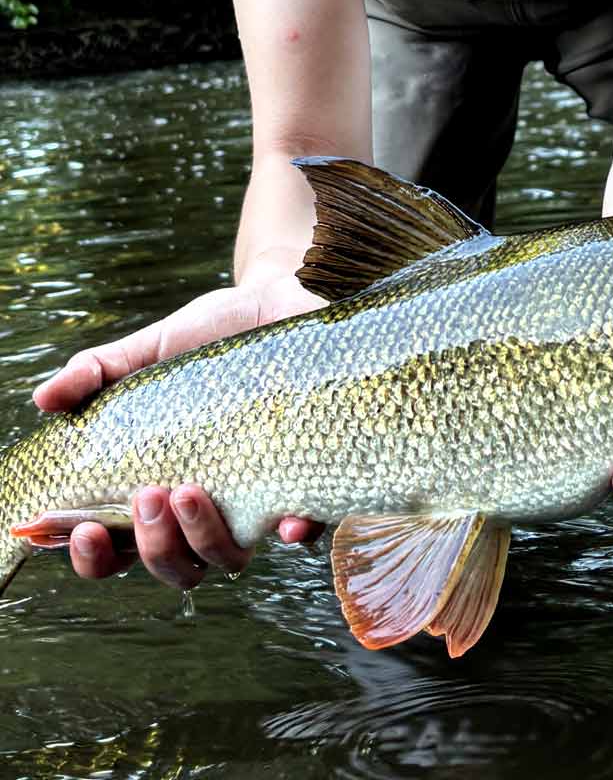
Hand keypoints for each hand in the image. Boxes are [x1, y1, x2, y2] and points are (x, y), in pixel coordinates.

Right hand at [36, 278, 327, 587]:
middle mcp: (206, 506)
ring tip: (189, 491)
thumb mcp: (147, 350)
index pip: (118, 549)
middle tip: (149, 492)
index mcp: (157, 486)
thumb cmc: (209, 338)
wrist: (280, 307)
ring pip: (228, 560)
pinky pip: (304, 527)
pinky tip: (287, 522)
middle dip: (153, 546)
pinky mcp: (305, 482)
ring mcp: (255, 499)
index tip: (84, 531)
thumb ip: (96, 372)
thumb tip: (44, 400)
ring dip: (203, 540)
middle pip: (174, 567)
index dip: (96, 559)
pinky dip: (294, 533)